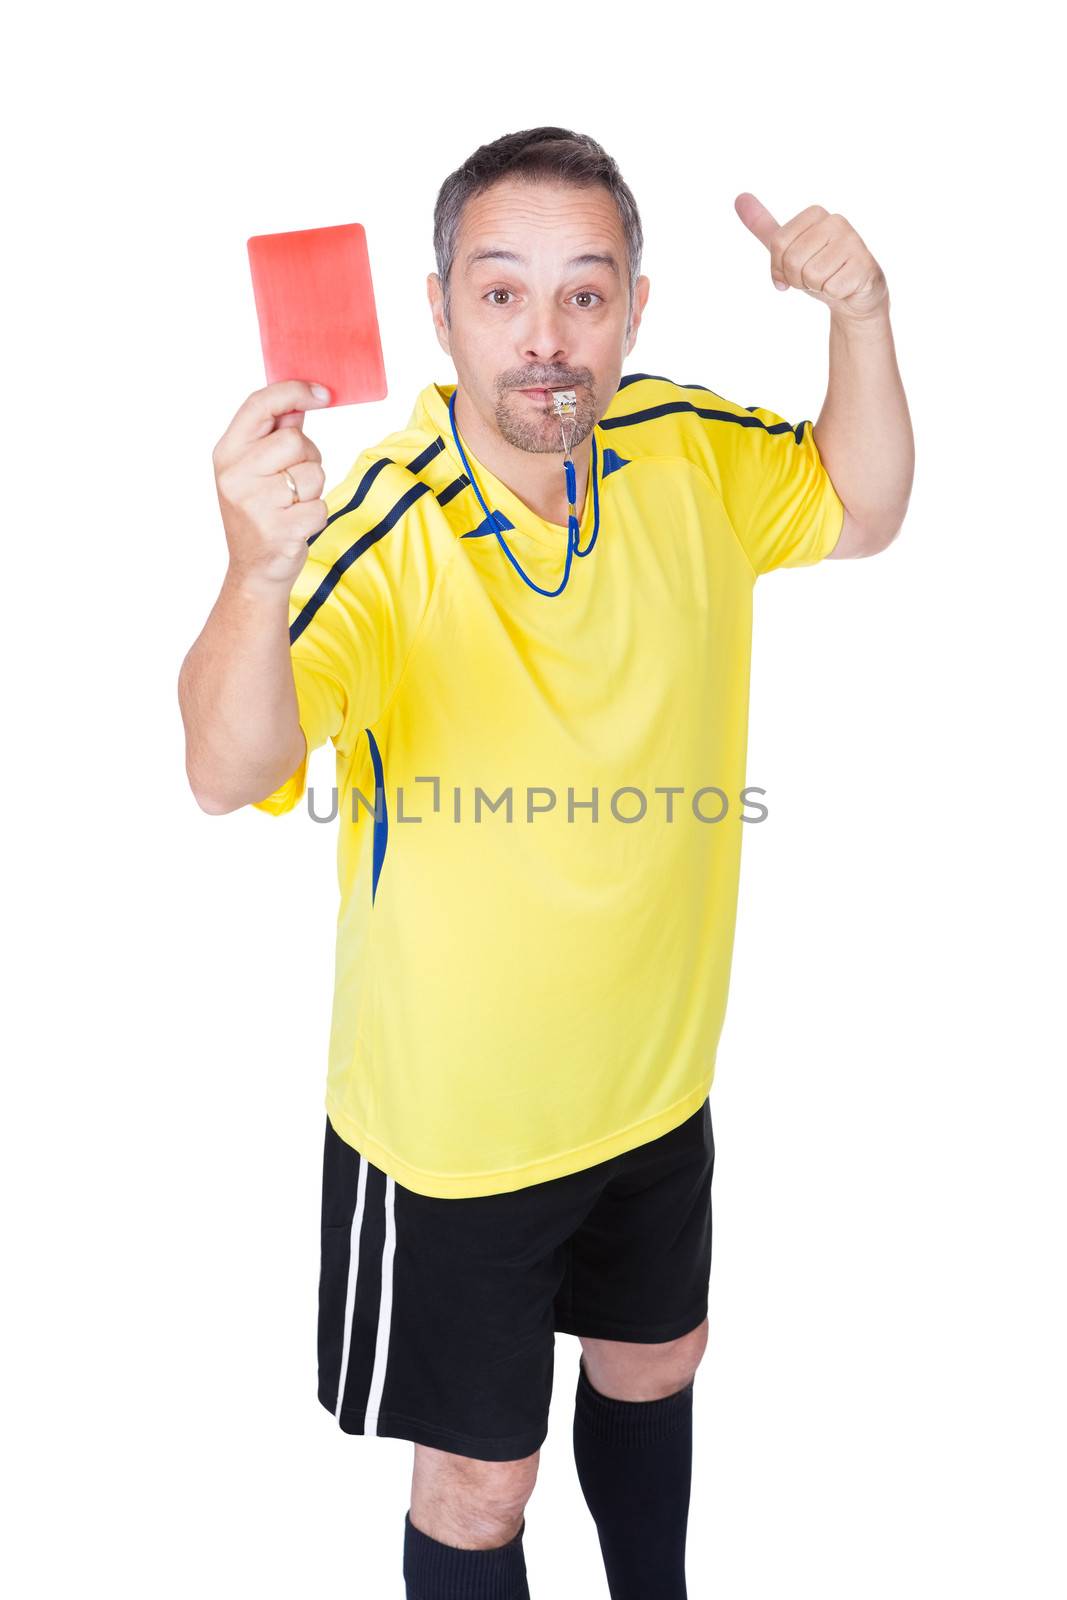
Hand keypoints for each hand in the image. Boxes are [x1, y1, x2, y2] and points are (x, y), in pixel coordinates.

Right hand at [211, 379, 331, 593]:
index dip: (294, 391)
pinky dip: (317, 515)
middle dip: (307, 457)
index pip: (259, 405)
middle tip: (293, 479)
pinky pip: (320, 505)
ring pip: (313, 473)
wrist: (253, 570)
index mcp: (227, 453)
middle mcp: (236, 475)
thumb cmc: (260, 511)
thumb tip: (304, 398)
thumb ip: (275, 433)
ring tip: (292, 504)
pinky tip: (297, 524)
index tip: (323, 393)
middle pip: (294, 440)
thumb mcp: (254, 469)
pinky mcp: (280, 530)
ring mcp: (255, 504)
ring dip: (313, 489)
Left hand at [734, 195, 887, 321]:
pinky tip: (843, 287)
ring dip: (816, 287)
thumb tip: (739, 197)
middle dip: (798, 279)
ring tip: (828, 280)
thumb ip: (763, 226)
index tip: (793, 269)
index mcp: (815, 214)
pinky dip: (833, 294)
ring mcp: (853, 242)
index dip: (780, 267)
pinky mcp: (864, 265)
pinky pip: (830, 288)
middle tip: (813, 278)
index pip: (778, 244)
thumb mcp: (787, 247)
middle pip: (793, 260)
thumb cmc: (818, 268)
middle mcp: (836, 221)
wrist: (851, 295)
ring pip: (811, 275)